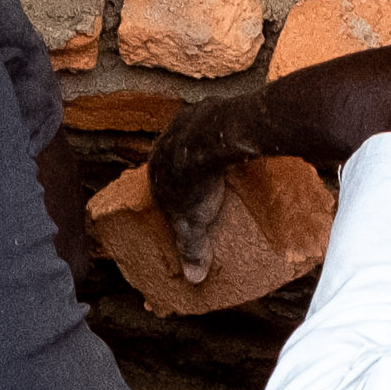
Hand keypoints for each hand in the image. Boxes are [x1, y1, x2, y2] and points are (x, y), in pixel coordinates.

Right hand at [143, 92, 269, 282]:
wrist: (211, 141)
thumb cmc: (195, 182)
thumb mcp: (191, 223)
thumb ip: (191, 248)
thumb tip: (194, 278)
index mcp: (155, 168)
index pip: (160, 184)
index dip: (173, 195)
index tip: (186, 202)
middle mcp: (164, 142)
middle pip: (175, 159)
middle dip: (187, 170)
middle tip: (205, 182)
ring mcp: (184, 123)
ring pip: (191, 138)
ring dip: (203, 150)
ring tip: (222, 164)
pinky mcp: (206, 110)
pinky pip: (212, 124)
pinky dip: (222, 135)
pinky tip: (235, 145)